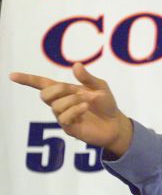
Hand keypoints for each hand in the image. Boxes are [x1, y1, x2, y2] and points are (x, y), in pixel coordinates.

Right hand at [9, 63, 132, 155]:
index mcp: (66, 91)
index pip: (42, 84)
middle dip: (60, 89)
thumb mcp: (100, 87)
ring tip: (87, 102)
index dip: (27, 80)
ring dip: (72, 100)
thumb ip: (87, 78)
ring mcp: (63, 117)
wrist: (116, 123)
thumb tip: (75, 65)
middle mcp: (61, 104)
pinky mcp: (69, 128)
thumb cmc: (106, 104)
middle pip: (44, 95)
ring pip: (56, 106)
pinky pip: (64, 117)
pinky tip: (85, 107)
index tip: (12, 75)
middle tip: (78, 91)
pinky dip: (75, 109)